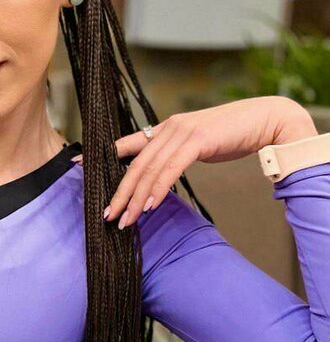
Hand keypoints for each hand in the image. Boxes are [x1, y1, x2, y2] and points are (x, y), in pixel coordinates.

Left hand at [98, 96, 316, 229]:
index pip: (125, 142)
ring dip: (135, 198)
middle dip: (118, 192)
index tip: (77, 165)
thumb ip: (175, 156)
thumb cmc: (232, 134)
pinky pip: (170, 169)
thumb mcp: (196, 144)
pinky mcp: (197, 140)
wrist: (264, 120)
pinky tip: (149, 206)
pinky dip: (158, 189)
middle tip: (107, 215)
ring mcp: (181, 132)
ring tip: (125, 220)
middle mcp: (168, 127)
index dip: (101, 154)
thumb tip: (160, 176)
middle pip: (134, 164)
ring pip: (148, 170)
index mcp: (165, 128)